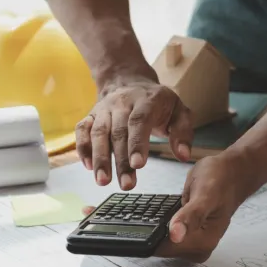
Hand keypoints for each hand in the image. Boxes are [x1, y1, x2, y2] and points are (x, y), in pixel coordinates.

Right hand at [76, 76, 193, 190]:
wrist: (129, 81)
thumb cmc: (157, 103)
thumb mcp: (179, 111)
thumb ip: (183, 133)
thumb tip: (184, 156)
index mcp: (146, 100)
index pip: (139, 121)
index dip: (137, 143)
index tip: (138, 165)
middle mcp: (122, 102)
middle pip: (118, 132)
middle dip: (120, 161)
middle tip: (126, 185)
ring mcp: (104, 109)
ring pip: (98, 133)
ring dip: (100, 158)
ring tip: (103, 181)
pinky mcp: (91, 115)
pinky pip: (82, 130)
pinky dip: (83, 148)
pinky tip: (88, 166)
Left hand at [155, 153, 253, 261]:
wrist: (232, 174)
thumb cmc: (222, 180)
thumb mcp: (205, 194)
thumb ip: (190, 216)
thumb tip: (176, 236)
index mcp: (203, 243)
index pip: (164, 249)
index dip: (150, 235)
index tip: (141, 221)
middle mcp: (199, 249)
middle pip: (161, 247)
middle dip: (152, 230)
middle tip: (153, 210)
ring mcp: (193, 244)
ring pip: (162, 242)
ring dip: (155, 228)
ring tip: (158, 210)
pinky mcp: (189, 238)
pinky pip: (166, 236)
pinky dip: (161, 226)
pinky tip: (163, 214)